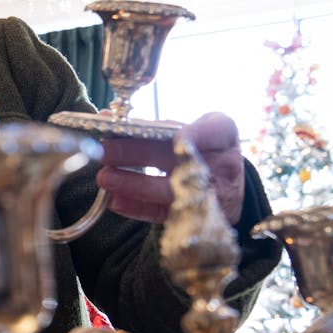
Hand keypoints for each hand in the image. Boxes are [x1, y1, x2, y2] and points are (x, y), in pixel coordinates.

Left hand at [95, 112, 244, 224]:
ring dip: (134, 184)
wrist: (227, 186)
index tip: (176, 135)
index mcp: (223, 135)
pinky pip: (163, 213)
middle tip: (106, 150)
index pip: (217, 131)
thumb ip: (156, 123)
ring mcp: (208, 194)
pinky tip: (114, 200)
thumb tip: (105, 116)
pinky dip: (137, 207)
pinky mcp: (191, 216)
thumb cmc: (202, 147)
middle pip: (178, 159)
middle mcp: (221, 165)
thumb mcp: (192, 126)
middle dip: (139, 153)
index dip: (197, 134)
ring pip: (169, 189)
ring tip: (105, 177)